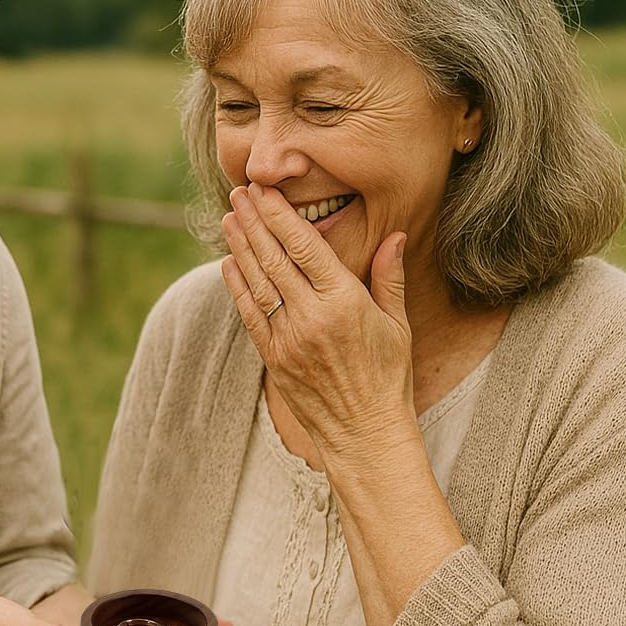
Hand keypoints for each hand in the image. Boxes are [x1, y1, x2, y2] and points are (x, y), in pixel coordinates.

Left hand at [220, 183, 414, 460]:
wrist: (365, 434)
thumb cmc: (388, 378)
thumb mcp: (397, 325)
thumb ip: (389, 277)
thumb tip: (395, 235)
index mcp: (345, 303)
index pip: (305, 247)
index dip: (280, 215)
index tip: (265, 191)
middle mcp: (312, 317)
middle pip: (274, 258)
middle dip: (254, 221)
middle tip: (239, 192)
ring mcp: (288, 338)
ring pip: (257, 282)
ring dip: (240, 246)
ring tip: (229, 217)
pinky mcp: (273, 358)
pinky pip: (250, 314)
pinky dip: (237, 286)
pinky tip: (229, 263)